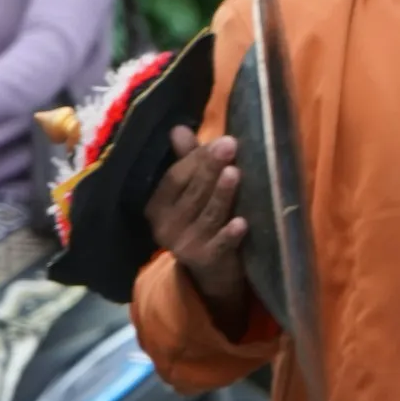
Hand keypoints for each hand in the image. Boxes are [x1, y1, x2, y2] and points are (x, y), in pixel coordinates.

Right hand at [145, 127, 251, 333]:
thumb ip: (188, 161)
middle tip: (229, 145)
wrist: (213, 271)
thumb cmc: (203, 220)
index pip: (175, 178)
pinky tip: (242, 222)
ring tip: (235, 173)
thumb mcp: (193, 191)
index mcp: (157, 206)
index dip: (197, 159)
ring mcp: (183, 245)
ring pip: (206, 215)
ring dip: (221, 195)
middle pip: (191, 193)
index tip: (222, 140)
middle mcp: (164, 226)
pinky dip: (230, 234)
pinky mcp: (204, 261)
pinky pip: (219, 244)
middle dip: (210, 168)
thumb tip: (178, 129)